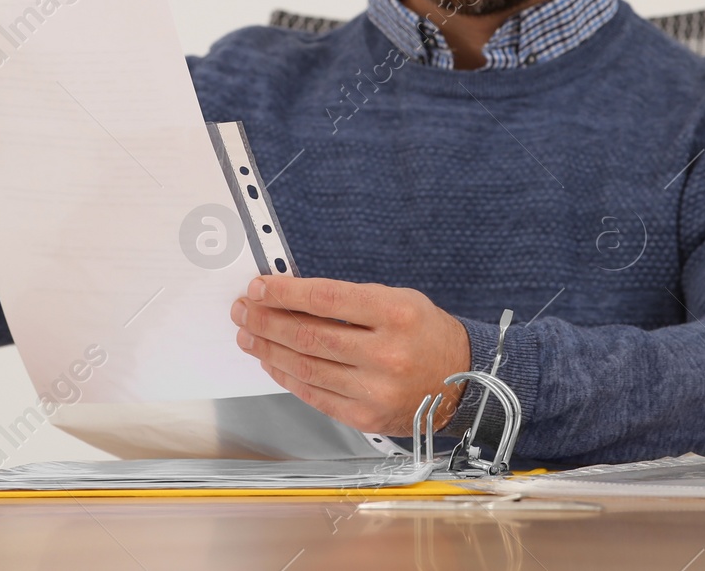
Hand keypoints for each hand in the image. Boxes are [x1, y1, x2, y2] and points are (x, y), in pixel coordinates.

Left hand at [231, 276, 471, 435]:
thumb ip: (348, 300)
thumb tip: (291, 297)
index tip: (259, 286)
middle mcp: (386, 354)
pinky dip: (286, 377)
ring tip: (249, 335)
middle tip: (243, 310)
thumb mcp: (398, 300)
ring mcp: (375, 390)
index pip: (325, 299)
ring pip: (305, 367)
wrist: (462, 382)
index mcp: (396, 314)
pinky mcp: (365, 418)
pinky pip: (314, 395)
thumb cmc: (426, 335)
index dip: (285, 292)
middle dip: (266, 320)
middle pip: (308, 335)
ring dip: (268, 349)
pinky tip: (272, 362)